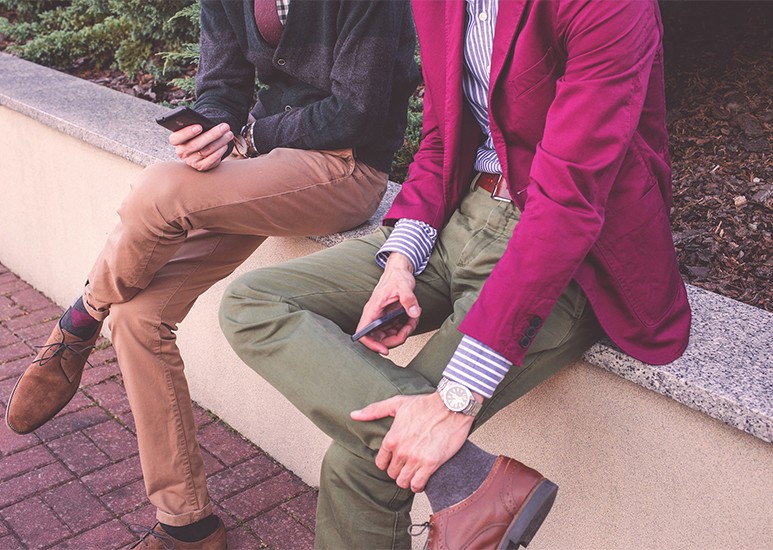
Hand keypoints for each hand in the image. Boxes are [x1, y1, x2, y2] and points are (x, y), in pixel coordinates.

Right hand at [169, 122, 232, 171]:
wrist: (201, 147)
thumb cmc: (198, 134)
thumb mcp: (194, 129)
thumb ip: (196, 126)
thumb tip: (208, 124)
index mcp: (176, 140)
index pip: (177, 137)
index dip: (187, 132)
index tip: (199, 127)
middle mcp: (181, 152)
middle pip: (196, 144)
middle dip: (212, 134)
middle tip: (225, 127)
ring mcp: (191, 161)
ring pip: (206, 151)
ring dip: (220, 142)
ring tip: (229, 134)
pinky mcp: (201, 167)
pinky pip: (212, 160)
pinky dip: (220, 151)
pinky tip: (225, 145)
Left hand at [351, 392, 474, 491]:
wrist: (452, 406)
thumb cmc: (426, 404)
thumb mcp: (397, 403)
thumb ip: (374, 410)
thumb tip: (353, 415)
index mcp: (391, 438)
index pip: (380, 463)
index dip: (387, 463)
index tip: (395, 460)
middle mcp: (401, 451)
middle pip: (392, 474)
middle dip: (398, 471)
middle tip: (406, 465)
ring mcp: (416, 459)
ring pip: (403, 482)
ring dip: (408, 479)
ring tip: (414, 472)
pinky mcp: (431, 464)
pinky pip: (418, 485)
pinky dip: (418, 485)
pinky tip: (422, 478)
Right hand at [356, 253, 420, 354]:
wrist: (400, 271)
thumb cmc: (397, 276)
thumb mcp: (404, 286)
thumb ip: (408, 299)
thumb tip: (414, 313)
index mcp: (373, 309)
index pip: (363, 332)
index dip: (371, 344)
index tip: (384, 350)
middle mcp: (375, 315)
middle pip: (378, 339)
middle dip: (395, 339)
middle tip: (407, 330)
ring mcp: (382, 318)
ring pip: (389, 336)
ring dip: (403, 332)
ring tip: (413, 319)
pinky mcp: (389, 318)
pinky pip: (396, 329)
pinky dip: (406, 327)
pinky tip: (413, 317)